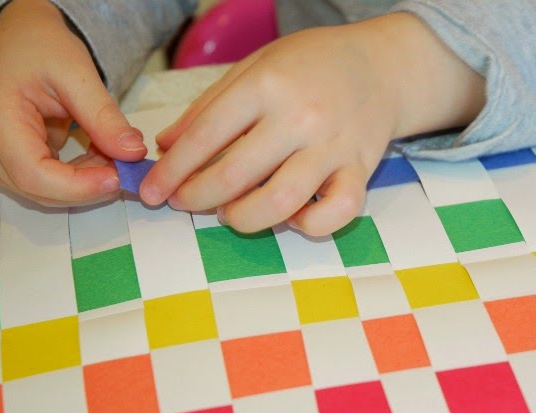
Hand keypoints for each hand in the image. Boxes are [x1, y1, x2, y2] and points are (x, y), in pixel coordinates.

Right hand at [0, 0, 146, 205]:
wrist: (23, 38)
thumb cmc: (39, 47)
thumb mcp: (77, 73)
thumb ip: (104, 116)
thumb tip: (132, 153)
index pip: (33, 174)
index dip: (78, 186)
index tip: (118, 178)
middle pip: (40, 189)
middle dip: (89, 185)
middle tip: (127, 166)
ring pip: (47, 190)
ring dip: (87, 179)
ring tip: (114, 150)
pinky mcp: (14, 160)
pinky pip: (49, 181)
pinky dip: (80, 173)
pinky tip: (101, 152)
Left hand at [143, 13, 484, 234]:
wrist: (382, 65)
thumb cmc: (311, 65)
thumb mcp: (255, 66)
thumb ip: (210, 106)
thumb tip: (167, 146)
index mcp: (267, 84)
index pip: (205, 136)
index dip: (172, 170)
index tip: (153, 190)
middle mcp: (301, 117)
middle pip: (235, 175)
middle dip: (197, 198)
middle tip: (185, 202)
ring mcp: (334, 147)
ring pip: (281, 202)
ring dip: (243, 219)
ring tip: (230, 213)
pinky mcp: (362, 170)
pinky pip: (337, 213)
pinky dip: (310, 225)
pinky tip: (292, 218)